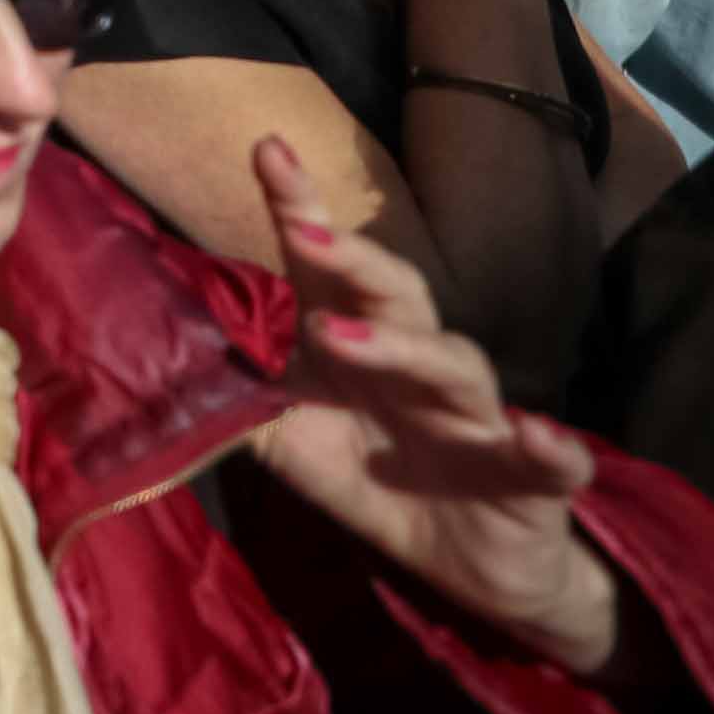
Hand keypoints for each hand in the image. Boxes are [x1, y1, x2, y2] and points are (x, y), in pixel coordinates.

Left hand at [246, 139, 621, 673]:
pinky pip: (554, 459)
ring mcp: (480, 416)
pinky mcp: (532, 478)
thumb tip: (159, 363)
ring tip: (339, 335)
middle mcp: (419, 366)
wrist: (467, 562)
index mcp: (359, 346)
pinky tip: (537, 437)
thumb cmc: (374, 478)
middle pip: (398, 294)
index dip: (302, 209)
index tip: (267, 151)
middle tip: (303, 235)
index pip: (327, 269)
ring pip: (456, 363)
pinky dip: (553, 448)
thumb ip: (239, 399)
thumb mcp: (291, 442)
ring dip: (403, 347)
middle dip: (354, 259)